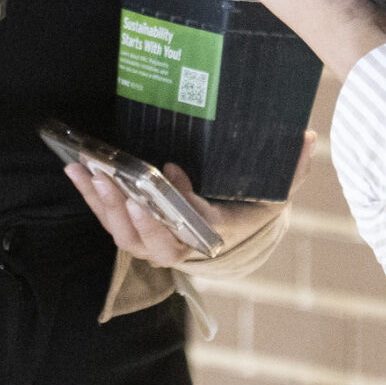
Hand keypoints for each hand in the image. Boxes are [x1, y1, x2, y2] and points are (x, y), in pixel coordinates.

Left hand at [64, 133, 315, 266]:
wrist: (231, 236)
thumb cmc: (251, 208)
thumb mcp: (275, 189)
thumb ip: (291, 169)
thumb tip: (309, 138)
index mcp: (217, 235)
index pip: (199, 225)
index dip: (183, 204)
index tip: (172, 171)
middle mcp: (184, 247)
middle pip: (155, 242)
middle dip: (136, 216)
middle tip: (121, 186)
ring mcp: (156, 243)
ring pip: (127, 236)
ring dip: (106, 206)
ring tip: (89, 172)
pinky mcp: (136, 233)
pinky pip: (111, 223)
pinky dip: (92, 200)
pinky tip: (76, 172)